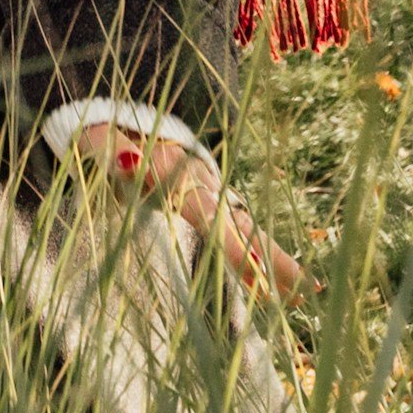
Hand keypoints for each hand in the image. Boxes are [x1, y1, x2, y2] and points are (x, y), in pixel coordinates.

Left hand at [70, 123, 307, 304]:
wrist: (124, 121)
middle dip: (272, 256)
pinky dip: (266, 257)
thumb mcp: (104, 143)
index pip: (210, 213)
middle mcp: (203, 184)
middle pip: (242, 225)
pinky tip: (288, 287)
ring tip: (308, 291)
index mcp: (178, 173)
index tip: (256, 270)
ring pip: (249, 229)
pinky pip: (242, 231)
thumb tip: (128, 159)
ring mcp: (212, 193)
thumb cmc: (108, 139)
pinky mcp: (212, 203)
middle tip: (305, 287)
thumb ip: (116, 152)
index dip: (232, 243)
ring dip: (277, 261)